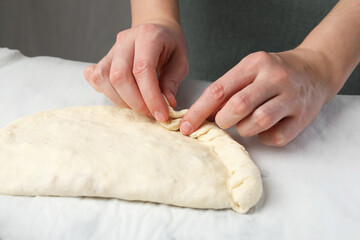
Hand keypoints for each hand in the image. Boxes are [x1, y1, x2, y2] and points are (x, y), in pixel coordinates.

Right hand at [83, 21, 187, 121]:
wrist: (156, 29)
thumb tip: (166, 104)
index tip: (161, 114)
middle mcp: (125, 41)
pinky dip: (106, 92)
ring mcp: (112, 49)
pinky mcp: (104, 59)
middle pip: (119, 76)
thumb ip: (172, 82)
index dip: (151, 96)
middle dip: (135, 102)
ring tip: (140, 106)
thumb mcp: (181, 61)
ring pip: (103, 79)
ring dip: (121, 100)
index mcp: (148, 36)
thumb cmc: (170, 45)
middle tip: (151, 113)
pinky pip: (95, 78)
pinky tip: (123, 97)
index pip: (142, 69)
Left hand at [180, 48, 333, 145]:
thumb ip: (228, 89)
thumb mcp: (251, 69)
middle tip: (225, 120)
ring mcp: (291, 97)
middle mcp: (274, 77)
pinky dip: (265, 138)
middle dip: (223, 120)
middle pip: (238, 106)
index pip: (219, 90)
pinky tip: (267, 128)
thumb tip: (201, 114)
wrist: (316, 69)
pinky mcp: (303, 117)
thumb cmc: (274, 72)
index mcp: (255, 63)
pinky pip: (276, 137)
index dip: (198, 111)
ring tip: (248, 123)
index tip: (186, 126)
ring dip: (245, 129)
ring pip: (257, 122)